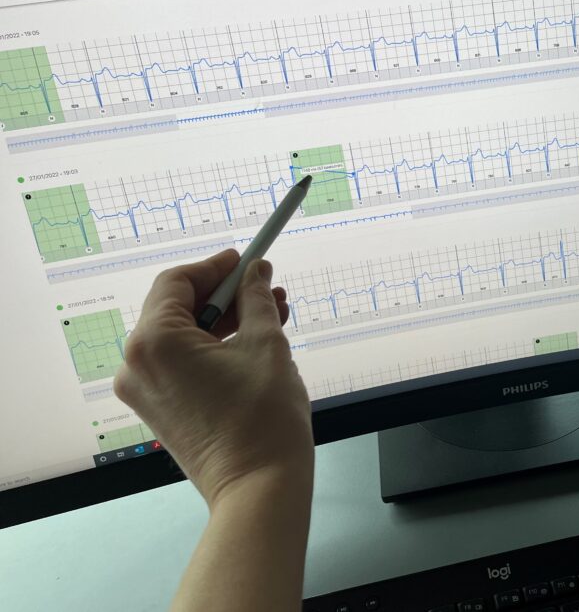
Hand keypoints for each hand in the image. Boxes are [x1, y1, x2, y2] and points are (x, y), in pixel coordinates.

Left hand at [113, 250, 313, 507]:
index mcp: (155, 341)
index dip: (215, 267)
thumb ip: (257, 299)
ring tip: (271, 317)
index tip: (245, 261)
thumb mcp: (266, 344)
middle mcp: (137, 364)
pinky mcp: (158, 409)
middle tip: (265, 287)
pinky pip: (181, 363)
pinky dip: (212, 349)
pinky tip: (251, 344)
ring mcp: (144, 391)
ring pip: (182, 337)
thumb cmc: (262, 421)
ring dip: (224, 322)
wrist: (259, 486)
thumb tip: (256, 273)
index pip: (177, 282)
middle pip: (178, 308)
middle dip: (225, 295)